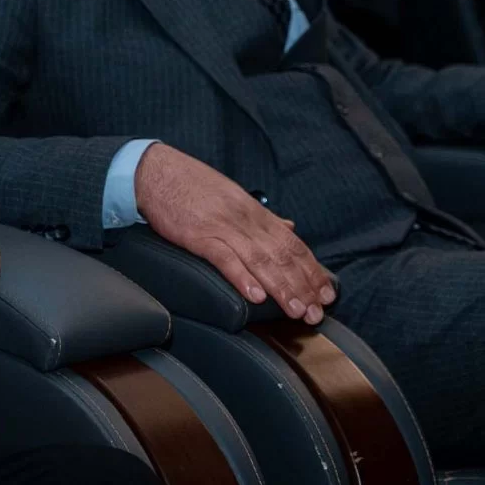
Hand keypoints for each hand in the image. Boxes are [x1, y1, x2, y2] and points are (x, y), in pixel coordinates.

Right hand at [135, 142, 335, 322]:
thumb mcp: (234, 196)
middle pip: (282, 255)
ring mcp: (223, 226)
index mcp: (255, 212)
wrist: (157, 172)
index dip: (312, 269)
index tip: (327, 293)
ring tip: (296, 310)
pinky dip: (242, 277)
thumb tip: (290, 225)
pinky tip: (255, 296)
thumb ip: (263, 216)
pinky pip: (224, 258)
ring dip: (281, 287)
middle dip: (303, 286)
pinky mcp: (199, 235)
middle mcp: (245, 219)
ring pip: (260, 260)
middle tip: (317, 312)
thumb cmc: (193, 186)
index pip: (293, 243)